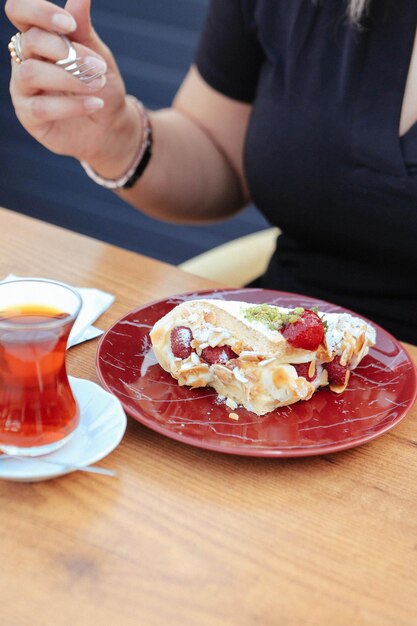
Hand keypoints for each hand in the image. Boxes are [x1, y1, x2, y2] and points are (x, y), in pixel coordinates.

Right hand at [5, 0, 138, 167]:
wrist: (111, 126)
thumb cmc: (101, 86)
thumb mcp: (97, 54)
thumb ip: (83, 28)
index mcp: (38, 37)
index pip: (19, 10)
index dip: (39, 12)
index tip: (70, 25)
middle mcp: (24, 59)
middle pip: (29, 40)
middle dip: (66, 50)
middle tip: (97, 64)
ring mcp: (23, 89)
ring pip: (32, 73)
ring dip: (70, 77)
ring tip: (98, 84)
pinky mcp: (29, 116)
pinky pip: (42, 107)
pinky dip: (72, 105)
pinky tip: (95, 103)